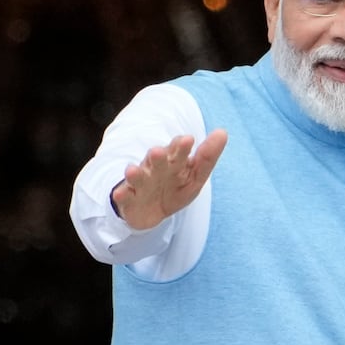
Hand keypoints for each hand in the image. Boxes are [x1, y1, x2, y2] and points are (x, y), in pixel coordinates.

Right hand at [111, 130, 228, 229]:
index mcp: (173, 161)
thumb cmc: (175, 188)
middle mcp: (155, 169)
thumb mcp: (195, 176)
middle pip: (157, 161)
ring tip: (132, 170)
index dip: (181, 147)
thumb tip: (223, 132)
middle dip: (157, 157)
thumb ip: (207, 157)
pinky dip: (122, 194)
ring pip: (138, 176)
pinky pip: (124, 195)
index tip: (188, 140)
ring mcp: (140, 183)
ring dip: (136, 173)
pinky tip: (121, 193)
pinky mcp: (128, 198)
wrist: (152, 212)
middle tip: (158, 152)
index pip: (178, 151)